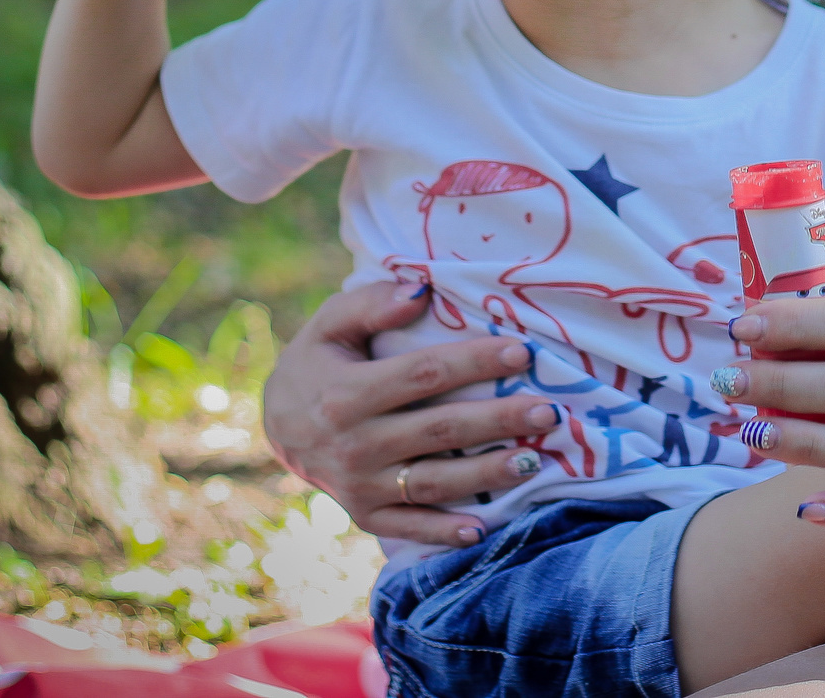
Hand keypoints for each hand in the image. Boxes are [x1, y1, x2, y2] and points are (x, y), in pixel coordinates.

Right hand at [260, 280, 564, 546]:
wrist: (277, 425)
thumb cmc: (318, 362)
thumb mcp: (330, 324)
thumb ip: (371, 303)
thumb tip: (421, 291)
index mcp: (348, 393)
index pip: (424, 374)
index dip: (475, 362)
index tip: (522, 351)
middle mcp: (355, 444)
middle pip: (440, 430)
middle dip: (499, 420)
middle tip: (548, 411)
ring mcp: (360, 485)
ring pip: (434, 482)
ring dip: (487, 474)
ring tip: (534, 460)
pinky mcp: (364, 514)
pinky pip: (409, 527)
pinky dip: (444, 532)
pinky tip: (482, 529)